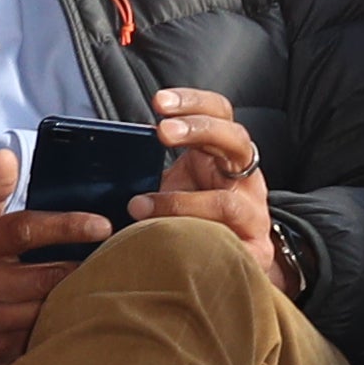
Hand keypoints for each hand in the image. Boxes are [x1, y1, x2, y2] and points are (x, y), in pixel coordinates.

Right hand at [0, 148, 104, 364]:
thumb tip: (7, 156)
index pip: (23, 230)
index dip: (66, 225)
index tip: (101, 224)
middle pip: (47, 275)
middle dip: (82, 267)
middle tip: (112, 258)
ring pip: (50, 310)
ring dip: (78, 298)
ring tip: (101, 284)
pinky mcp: (1, 355)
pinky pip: (45, 338)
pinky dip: (64, 325)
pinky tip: (78, 315)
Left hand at [125, 85, 284, 286]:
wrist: (232, 262)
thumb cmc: (199, 218)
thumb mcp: (177, 185)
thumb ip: (154, 171)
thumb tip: (109, 158)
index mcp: (226, 154)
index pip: (219, 113)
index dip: (193, 102)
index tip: (159, 102)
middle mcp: (247, 177)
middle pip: (236, 139)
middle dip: (199, 130)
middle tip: (162, 131)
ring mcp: (254, 214)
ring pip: (227, 201)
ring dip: (180, 203)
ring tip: (142, 205)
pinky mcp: (254, 251)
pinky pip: (224, 244)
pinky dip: (191, 245)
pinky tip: (167, 241)